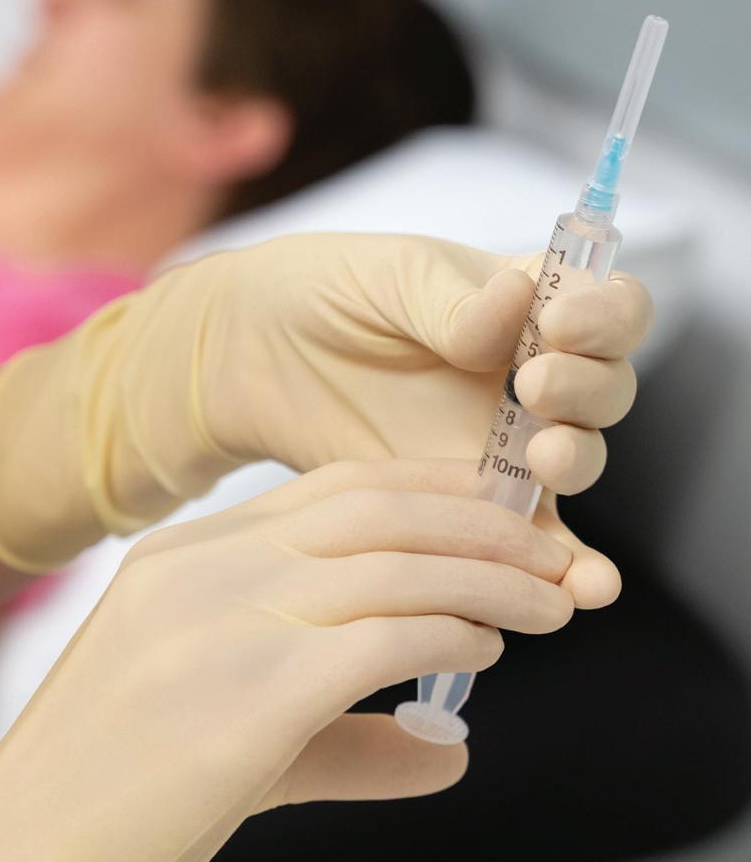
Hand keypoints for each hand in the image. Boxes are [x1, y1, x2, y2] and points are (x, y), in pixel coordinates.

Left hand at [0, 234, 650, 578]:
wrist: (251, 355)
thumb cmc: (323, 292)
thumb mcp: (389, 277)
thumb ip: (453, 298)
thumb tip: (520, 296)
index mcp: (529, 305)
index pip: (611, 311)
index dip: (606, 318)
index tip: (560, 322)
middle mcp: (531, 378)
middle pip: (603, 391)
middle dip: (583, 390)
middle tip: (531, 387)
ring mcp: (505, 446)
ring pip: (576, 463)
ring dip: (577, 463)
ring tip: (544, 459)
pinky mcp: (471, 509)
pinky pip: (532, 541)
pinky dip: (568, 564)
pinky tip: (586, 584)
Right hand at [0, 460, 572, 861]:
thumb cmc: (104, 806)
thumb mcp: (224, 736)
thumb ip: (341, 732)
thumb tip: (450, 747)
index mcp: (182, 557)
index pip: (336, 487)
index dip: (438, 491)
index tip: (506, 516)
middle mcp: (197, 569)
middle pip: (376, 506)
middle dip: (485, 522)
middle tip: (555, 551)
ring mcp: (213, 626)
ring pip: (390, 562)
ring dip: (491, 576)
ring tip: (551, 600)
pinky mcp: (238, 702)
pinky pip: (379, 639)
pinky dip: (449, 634)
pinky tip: (483, 651)